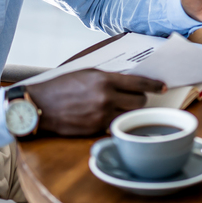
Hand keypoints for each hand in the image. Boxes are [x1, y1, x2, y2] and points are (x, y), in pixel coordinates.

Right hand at [24, 70, 165, 136]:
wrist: (40, 106)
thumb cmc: (61, 85)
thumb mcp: (85, 72)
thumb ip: (107, 75)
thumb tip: (129, 77)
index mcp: (104, 80)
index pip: (139, 83)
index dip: (153, 85)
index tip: (161, 86)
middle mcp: (106, 98)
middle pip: (139, 101)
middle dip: (141, 99)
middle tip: (137, 97)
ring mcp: (101, 116)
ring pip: (130, 115)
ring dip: (131, 112)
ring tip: (124, 107)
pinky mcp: (96, 130)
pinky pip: (116, 125)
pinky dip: (116, 121)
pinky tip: (110, 116)